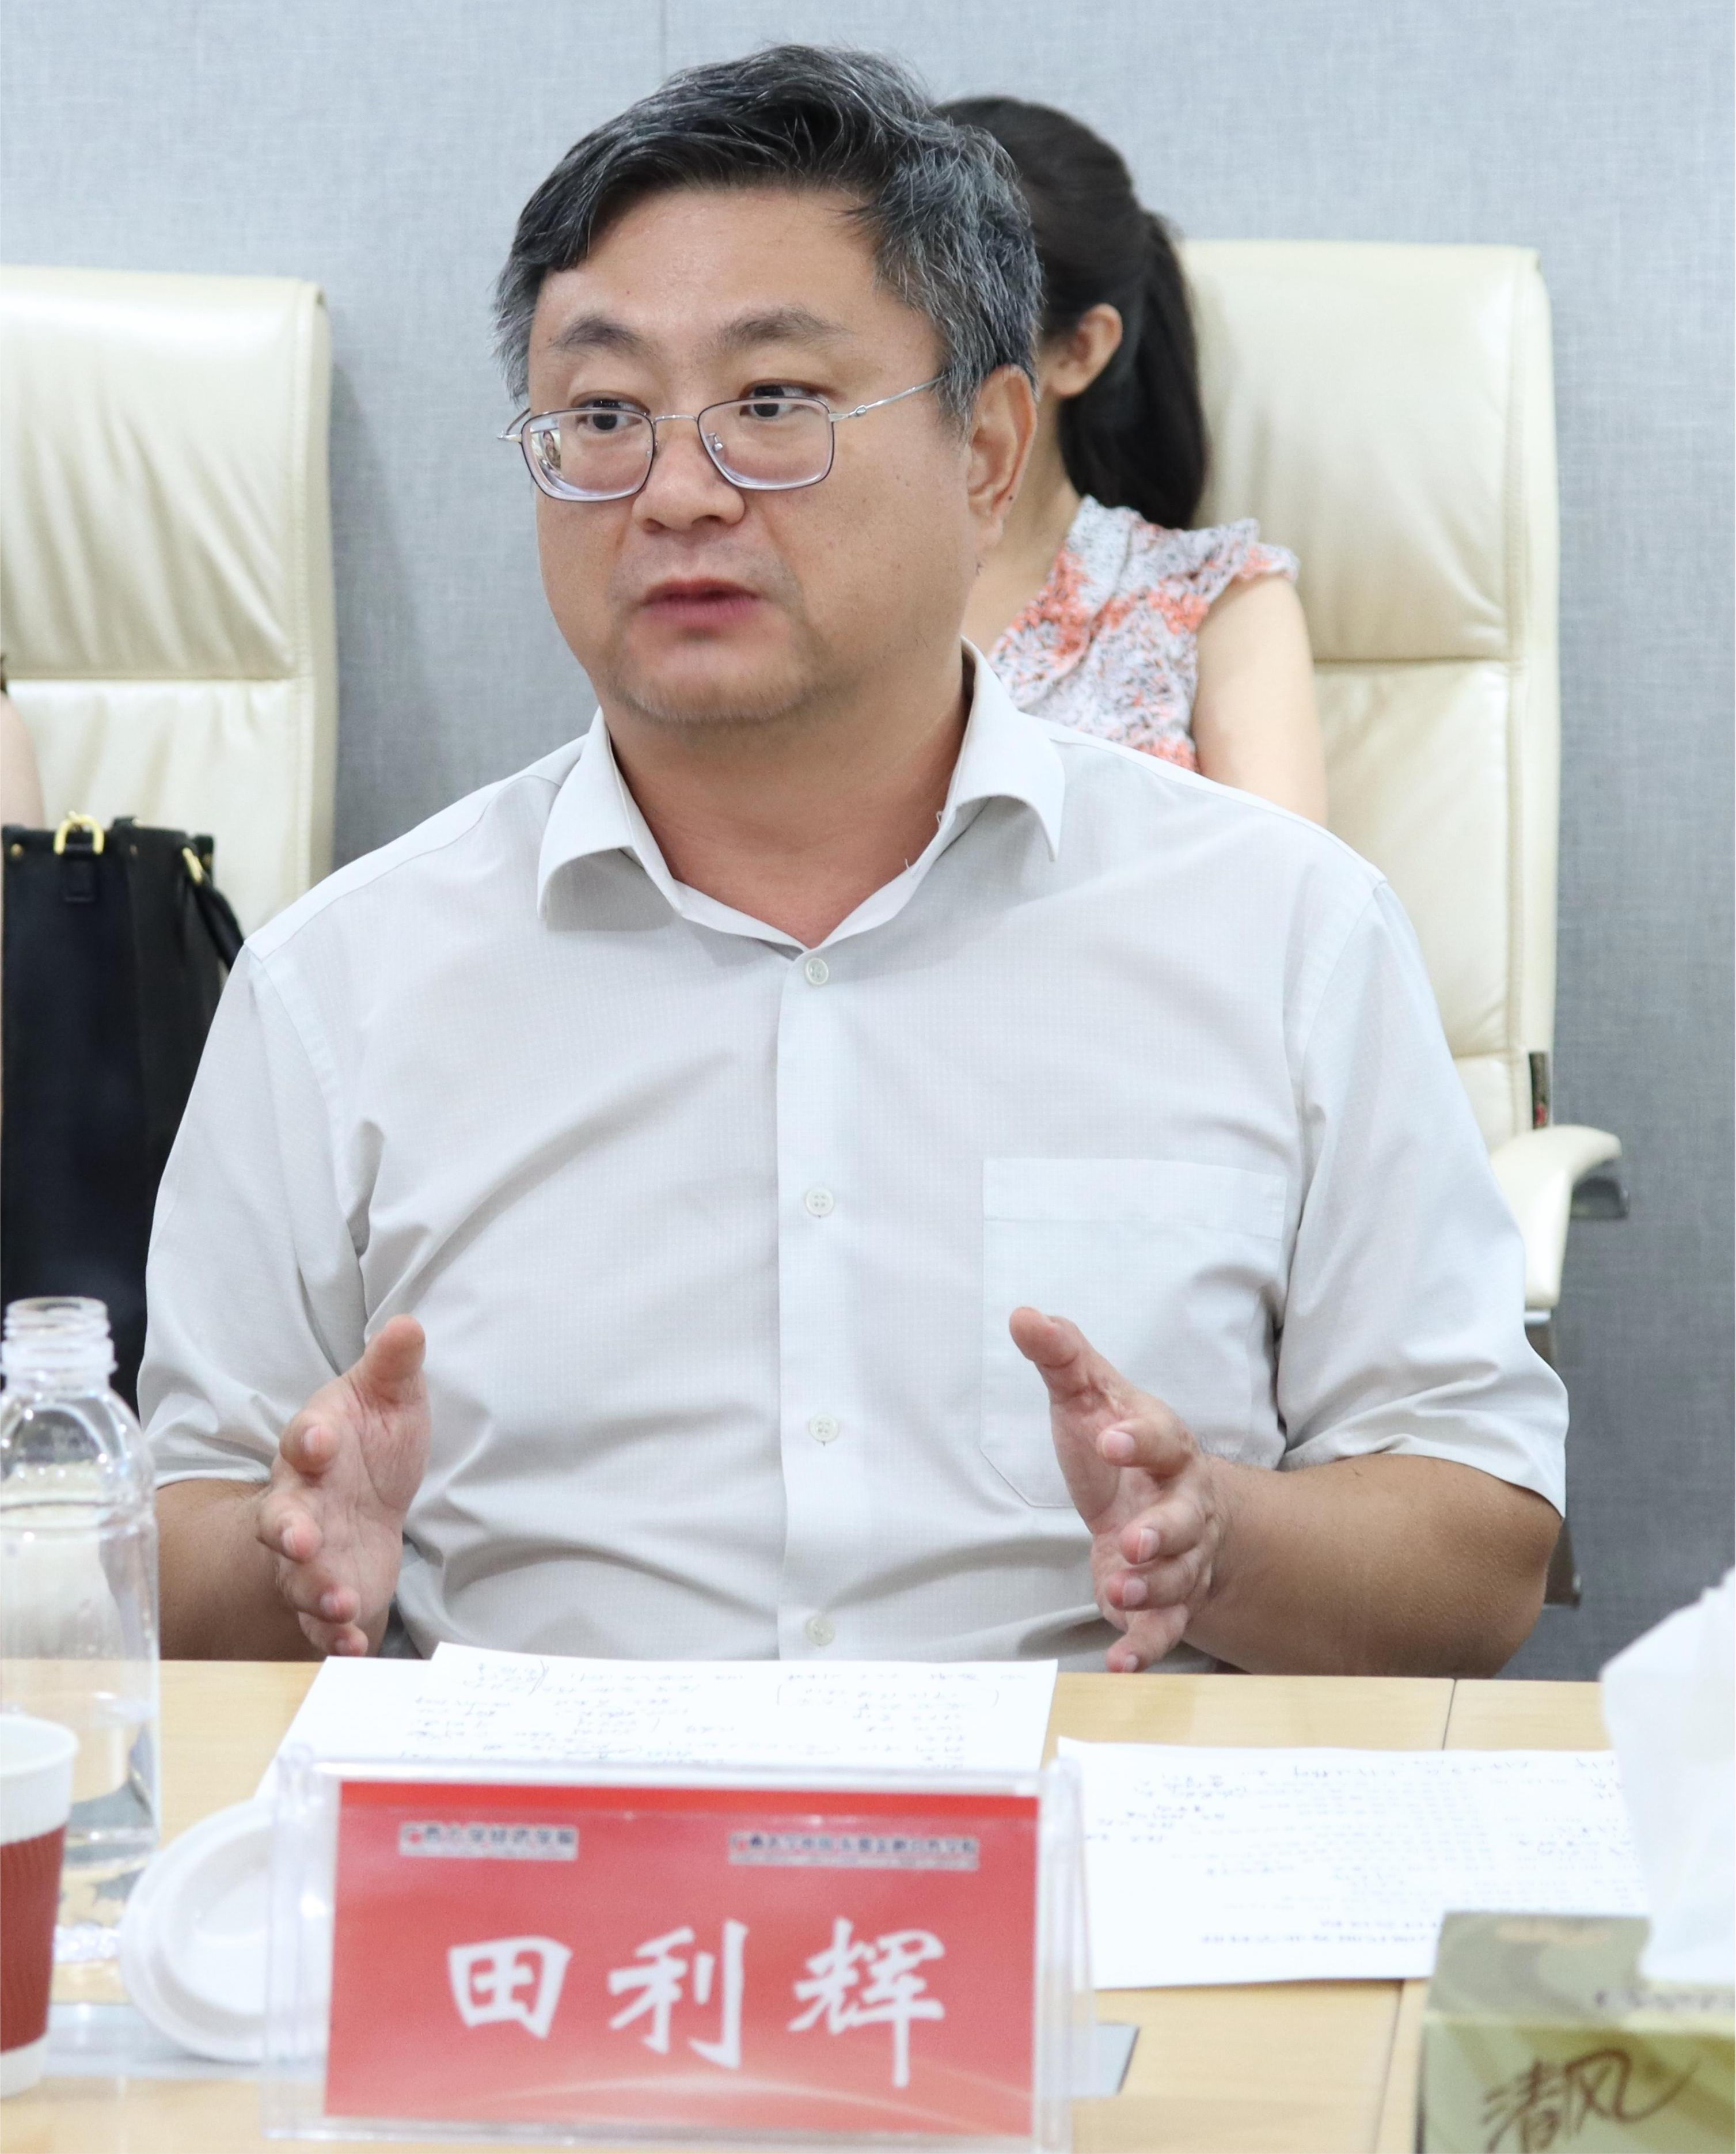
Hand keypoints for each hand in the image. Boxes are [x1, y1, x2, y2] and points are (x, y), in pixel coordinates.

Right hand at [253, 1317, 428, 1655]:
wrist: (366, 1498)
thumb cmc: (371, 1441)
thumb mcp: (390, 1398)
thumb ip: (394, 1365)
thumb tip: (408, 1323)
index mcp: (315, 1450)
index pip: (303, 1441)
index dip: (309, 1440)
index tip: (321, 1440)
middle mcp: (301, 1503)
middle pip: (282, 1518)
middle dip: (289, 1530)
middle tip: (301, 1541)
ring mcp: (311, 1553)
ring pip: (298, 1575)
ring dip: (314, 1589)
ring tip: (337, 1601)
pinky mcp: (329, 1589)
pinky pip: (321, 1620)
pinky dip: (334, 1634)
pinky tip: (353, 1644)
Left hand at [1009, 1309, 1230, 1670]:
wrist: (1170, 1505)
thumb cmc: (1124, 1446)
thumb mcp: (1090, 1398)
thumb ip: (1062, 1358)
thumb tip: (1024, 1315)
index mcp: (1166, 1448)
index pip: (1160, 1438)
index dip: (1138, 1438)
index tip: (1109, 1438)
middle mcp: (1184, 1504)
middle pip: (1185, 1518)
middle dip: (1162, 1531)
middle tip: (1132, 1538)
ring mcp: (1179, 1558)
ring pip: (1177, 1578)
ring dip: (1151, 1588)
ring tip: (1119, 1592)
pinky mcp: (1165, 1602)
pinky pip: (1164, 1630)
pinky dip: (1144, 1648)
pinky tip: (1120, 1663)